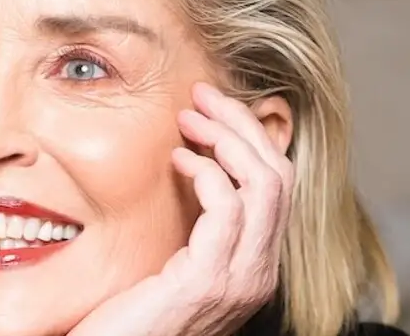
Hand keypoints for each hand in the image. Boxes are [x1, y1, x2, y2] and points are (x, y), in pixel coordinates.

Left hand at [68, 83, 293, 335]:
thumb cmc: (129, 314)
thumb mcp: (173, 261)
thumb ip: (195, 225)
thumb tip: (189, 162)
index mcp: (254, 265)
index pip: (278, 186)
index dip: (251, 137)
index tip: (213, 107)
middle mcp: (258, 274)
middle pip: (280, 175)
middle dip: (244, 124)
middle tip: (204, 94)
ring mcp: (239, 280)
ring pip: (265, 184)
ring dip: (227, 137)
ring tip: (189, 118)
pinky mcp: (207, 282)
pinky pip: (227, 207)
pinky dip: (205, 171)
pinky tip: (177, 159)